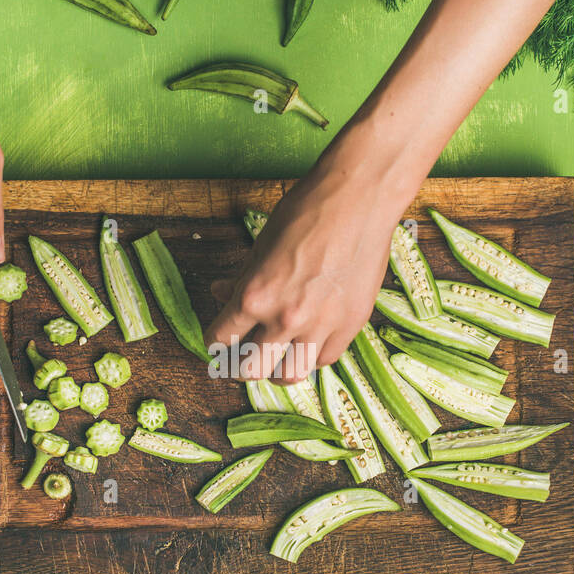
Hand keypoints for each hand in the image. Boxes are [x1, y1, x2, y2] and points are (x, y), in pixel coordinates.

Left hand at [206, 157, 398, 382]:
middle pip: (250, 371)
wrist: (359, 199)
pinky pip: (325, 359)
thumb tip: (221, 294)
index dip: (214, 343)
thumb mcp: (261, 244)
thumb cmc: (308, 211)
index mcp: (255, 296)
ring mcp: (320, 326)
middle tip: (239, 361)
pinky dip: (312, 356)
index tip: (218, 343)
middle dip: (239, 368)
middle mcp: (285, 318)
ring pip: (290, 374)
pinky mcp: (350, 325)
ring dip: (276, 370)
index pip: (221, 339)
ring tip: (275, 360)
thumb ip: (241, 278)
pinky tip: (308, 344)